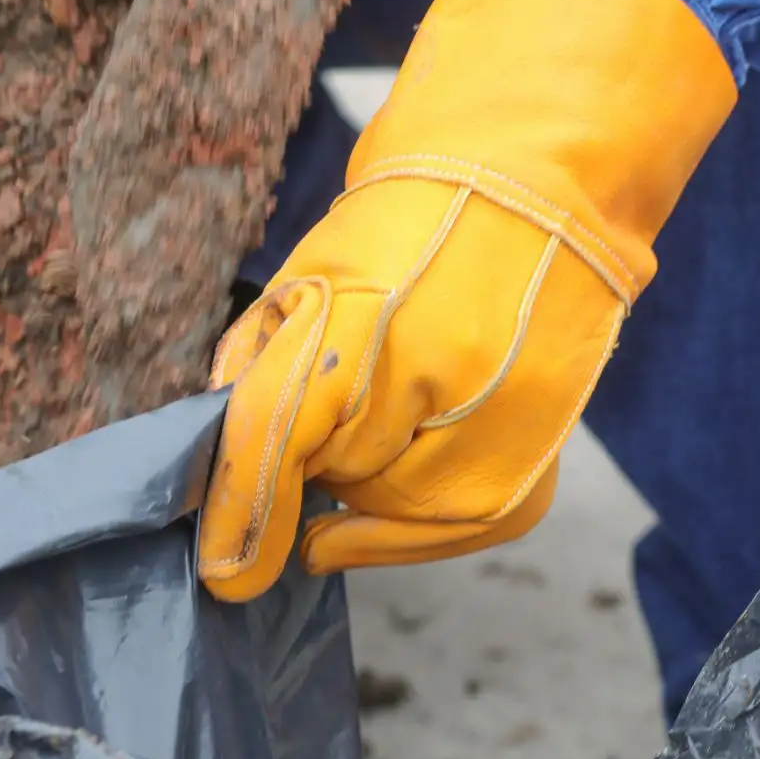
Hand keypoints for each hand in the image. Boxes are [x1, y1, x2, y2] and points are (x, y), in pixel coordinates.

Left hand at [197, 0, 737, 601]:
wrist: (531, 187)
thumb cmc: (400, 231)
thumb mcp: (303, 281)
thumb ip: (255, 374)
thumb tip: (224, 477)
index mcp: (354, 317)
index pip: (272, 439)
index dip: (238, 509)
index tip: (220, 571)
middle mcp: (430, 375)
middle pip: (328, 479)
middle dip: (311, 458)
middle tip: (340, 396)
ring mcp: (494, 419)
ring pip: (389, 512)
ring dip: (364, 485)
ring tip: (388, 408)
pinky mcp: (539, 450)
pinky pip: (462, 528)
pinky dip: (418, 525)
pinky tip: (402, 481)